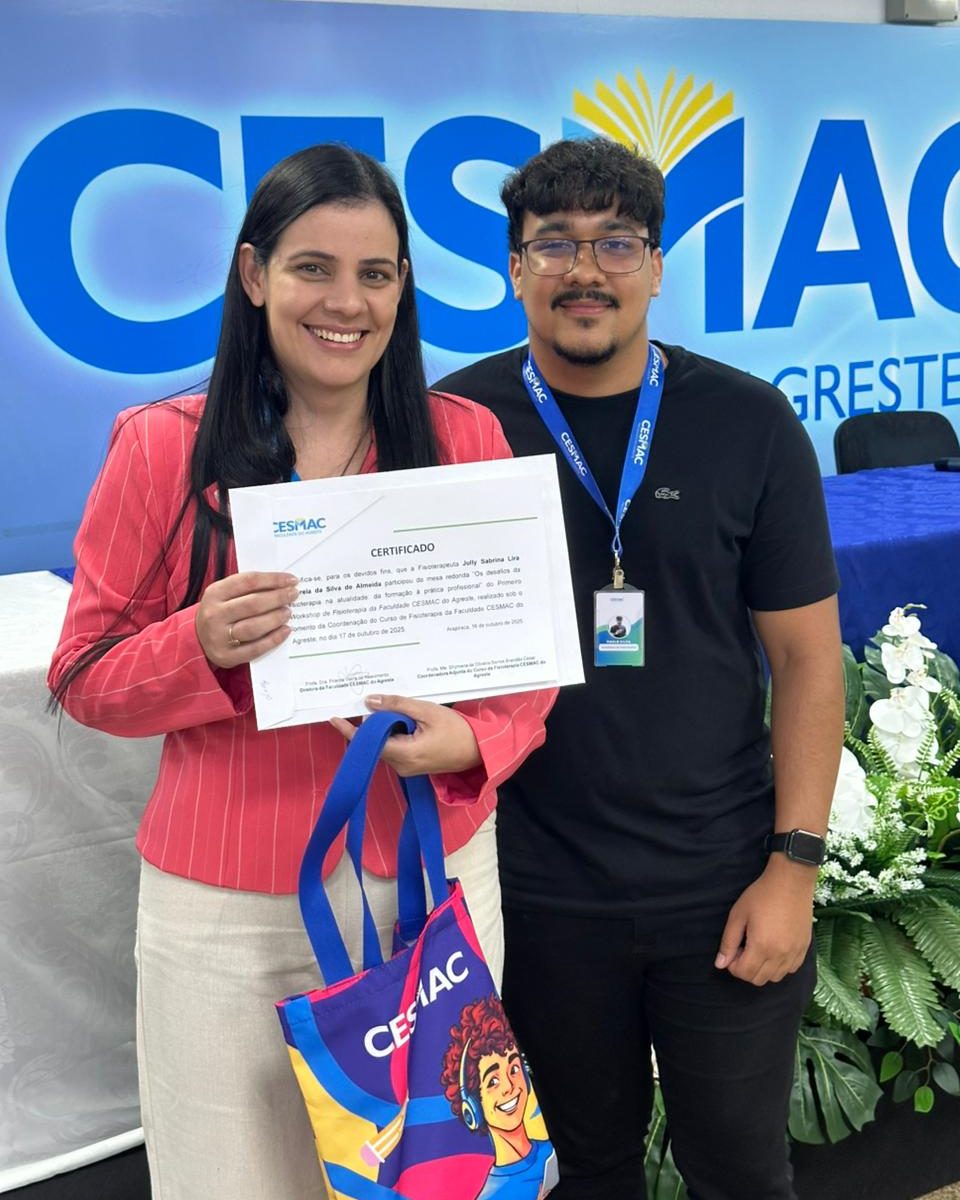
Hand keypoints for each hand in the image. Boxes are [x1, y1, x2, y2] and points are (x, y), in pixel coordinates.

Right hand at [196, 571, 298, 667]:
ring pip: (254, 627)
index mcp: (214, 593)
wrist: (197, 639)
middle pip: (253, 604)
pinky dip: (273, 639)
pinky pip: (255, 648)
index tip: (291, 580)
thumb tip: (281, 584)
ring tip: (288, 612)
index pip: (248, 581)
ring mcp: (219, 637)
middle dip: (278, 598)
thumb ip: (247, 588)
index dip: (273, 579)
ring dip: (275, 618)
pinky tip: (285, 631)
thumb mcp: (225, 595)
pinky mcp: (226, 656)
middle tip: (293, 595)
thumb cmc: (220, 612)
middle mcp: (214, 615)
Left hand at [329, 695, 481, 777]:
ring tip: (393, 709)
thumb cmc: (456, 730)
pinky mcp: (410, 766)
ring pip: (383, 746)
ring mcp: (405, 769)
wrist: (479, 751)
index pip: (369, 742)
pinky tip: (399, 721)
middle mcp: (401, 766)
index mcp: (404, 754)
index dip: (349, 730)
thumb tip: (369, 702)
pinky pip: (393, 749)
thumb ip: (397, 706)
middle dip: (371, 724)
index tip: (333, 718)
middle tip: (373, 702)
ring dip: (383, 729)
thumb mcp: (427, 711)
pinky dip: (391, 735)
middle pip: (375, 743)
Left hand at [714, 856, 815, 985]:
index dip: (732, 966)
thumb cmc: (761, 895)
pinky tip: (774, 949)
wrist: (791, 882)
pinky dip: (779, 967)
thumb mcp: (738, 915)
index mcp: (761, 946)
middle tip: (743, 949)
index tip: (732, 950)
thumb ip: (728, 942)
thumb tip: (720, 964)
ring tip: (758, 949)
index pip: (743, 973)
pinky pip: (790, 970)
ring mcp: (794, 954)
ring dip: (762, 969)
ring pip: (775, 978)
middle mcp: (779, 955)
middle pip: (758, 979)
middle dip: (745, 969)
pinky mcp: (804, 949)